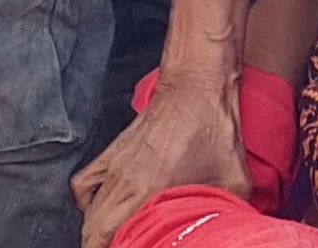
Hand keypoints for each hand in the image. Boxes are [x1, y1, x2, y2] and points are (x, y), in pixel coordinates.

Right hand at [74, 77, 249, 247]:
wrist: (195, 87)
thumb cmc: (213, 127)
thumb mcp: (234, 178)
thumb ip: (229, 208)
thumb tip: (233, 225)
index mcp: (149, 191)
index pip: (114, 236)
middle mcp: (125, 182)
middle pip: (93, 231)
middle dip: (103, 246)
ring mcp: (114, 166)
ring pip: (87, 212)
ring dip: (96, 230)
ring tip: (111, 240)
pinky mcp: (111, 153)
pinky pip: (83, 185)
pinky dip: (86, 202)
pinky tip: (100, 208)